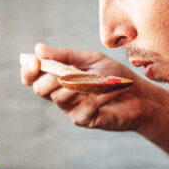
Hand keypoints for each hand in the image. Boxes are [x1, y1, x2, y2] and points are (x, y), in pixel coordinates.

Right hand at [19, 43, 166, 132]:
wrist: (139, 95)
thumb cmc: (114, 76)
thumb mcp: (90, 59)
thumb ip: (65, 55)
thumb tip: (38, 48)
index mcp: (59, 79)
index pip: (33, 78)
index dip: (28, 70)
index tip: (34, 61)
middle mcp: (61, 95)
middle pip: (40, 89)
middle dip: (49, 78)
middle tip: (66, 72)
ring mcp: (71, 109)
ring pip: (59, 97)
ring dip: (78, 84)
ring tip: (98, 79)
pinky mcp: (85, 120)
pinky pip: (82, 106)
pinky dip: (98, 94)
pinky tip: (111, 90)